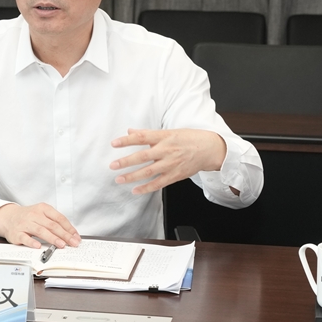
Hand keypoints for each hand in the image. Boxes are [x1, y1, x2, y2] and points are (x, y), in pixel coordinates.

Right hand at [0, 202, 80, 248]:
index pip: (59, 218)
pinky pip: (25, 238)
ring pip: (41, 231)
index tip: (76, 237)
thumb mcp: (41, 214)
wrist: (8, 217)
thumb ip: (54, 222)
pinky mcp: (17, 233)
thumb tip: (70, 234)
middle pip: (52, 225)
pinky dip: (32, 242)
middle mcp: (34, 215)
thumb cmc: (28, 217)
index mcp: (43, 209)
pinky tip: (38, 246)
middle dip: (64, 235)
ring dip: (52, 238)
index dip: (69, 228)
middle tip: (73, 243)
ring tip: (61, 245)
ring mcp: (25, 224)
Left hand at [109, 128, 226, 194]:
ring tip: (119, 179)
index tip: (114, 143)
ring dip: (132, 176)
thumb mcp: (169, 132)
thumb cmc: (189, 138)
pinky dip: (146, 188)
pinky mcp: (175, 175)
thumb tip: (130, 131)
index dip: (127, 140)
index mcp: (164, 137)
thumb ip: (148, 133)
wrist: (209, 149)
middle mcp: (166, 150)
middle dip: (126, 161)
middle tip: (112, 165)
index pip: (142, 138)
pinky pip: (158, 183)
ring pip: (148, 171)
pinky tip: (135, 190)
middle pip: (143, 156)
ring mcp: (171, 164)